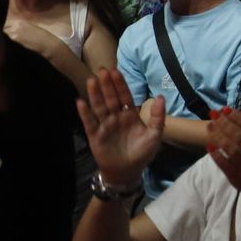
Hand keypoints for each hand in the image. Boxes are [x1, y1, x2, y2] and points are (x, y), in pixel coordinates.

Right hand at [76, 69, 163, 190]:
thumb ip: (158, 117)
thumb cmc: (142, 152)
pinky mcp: (95, 136)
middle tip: (102, 69)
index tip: (115, 71)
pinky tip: (80, 102)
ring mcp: (105, 125)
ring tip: (91, 80)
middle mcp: (116, 117)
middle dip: (107, 84)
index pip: (125, 96)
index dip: (120, 84)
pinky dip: (85, 113)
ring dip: (95, 94)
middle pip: (111, 98)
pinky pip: (89, 122)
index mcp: (131, 115)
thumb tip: (160, 97)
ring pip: (99, 107)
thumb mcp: (155, 135)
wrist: (128, 171)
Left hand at [207, 109, 240, 204]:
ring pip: (231, 148)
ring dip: (218, 135)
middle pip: (239, 135)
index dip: (237, 116)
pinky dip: (216, 155)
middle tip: (213, 113)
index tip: (225, 109)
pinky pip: (225, 164)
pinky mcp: (237, 177)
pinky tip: (210, 146)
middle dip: (224, 123)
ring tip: (209, 126)